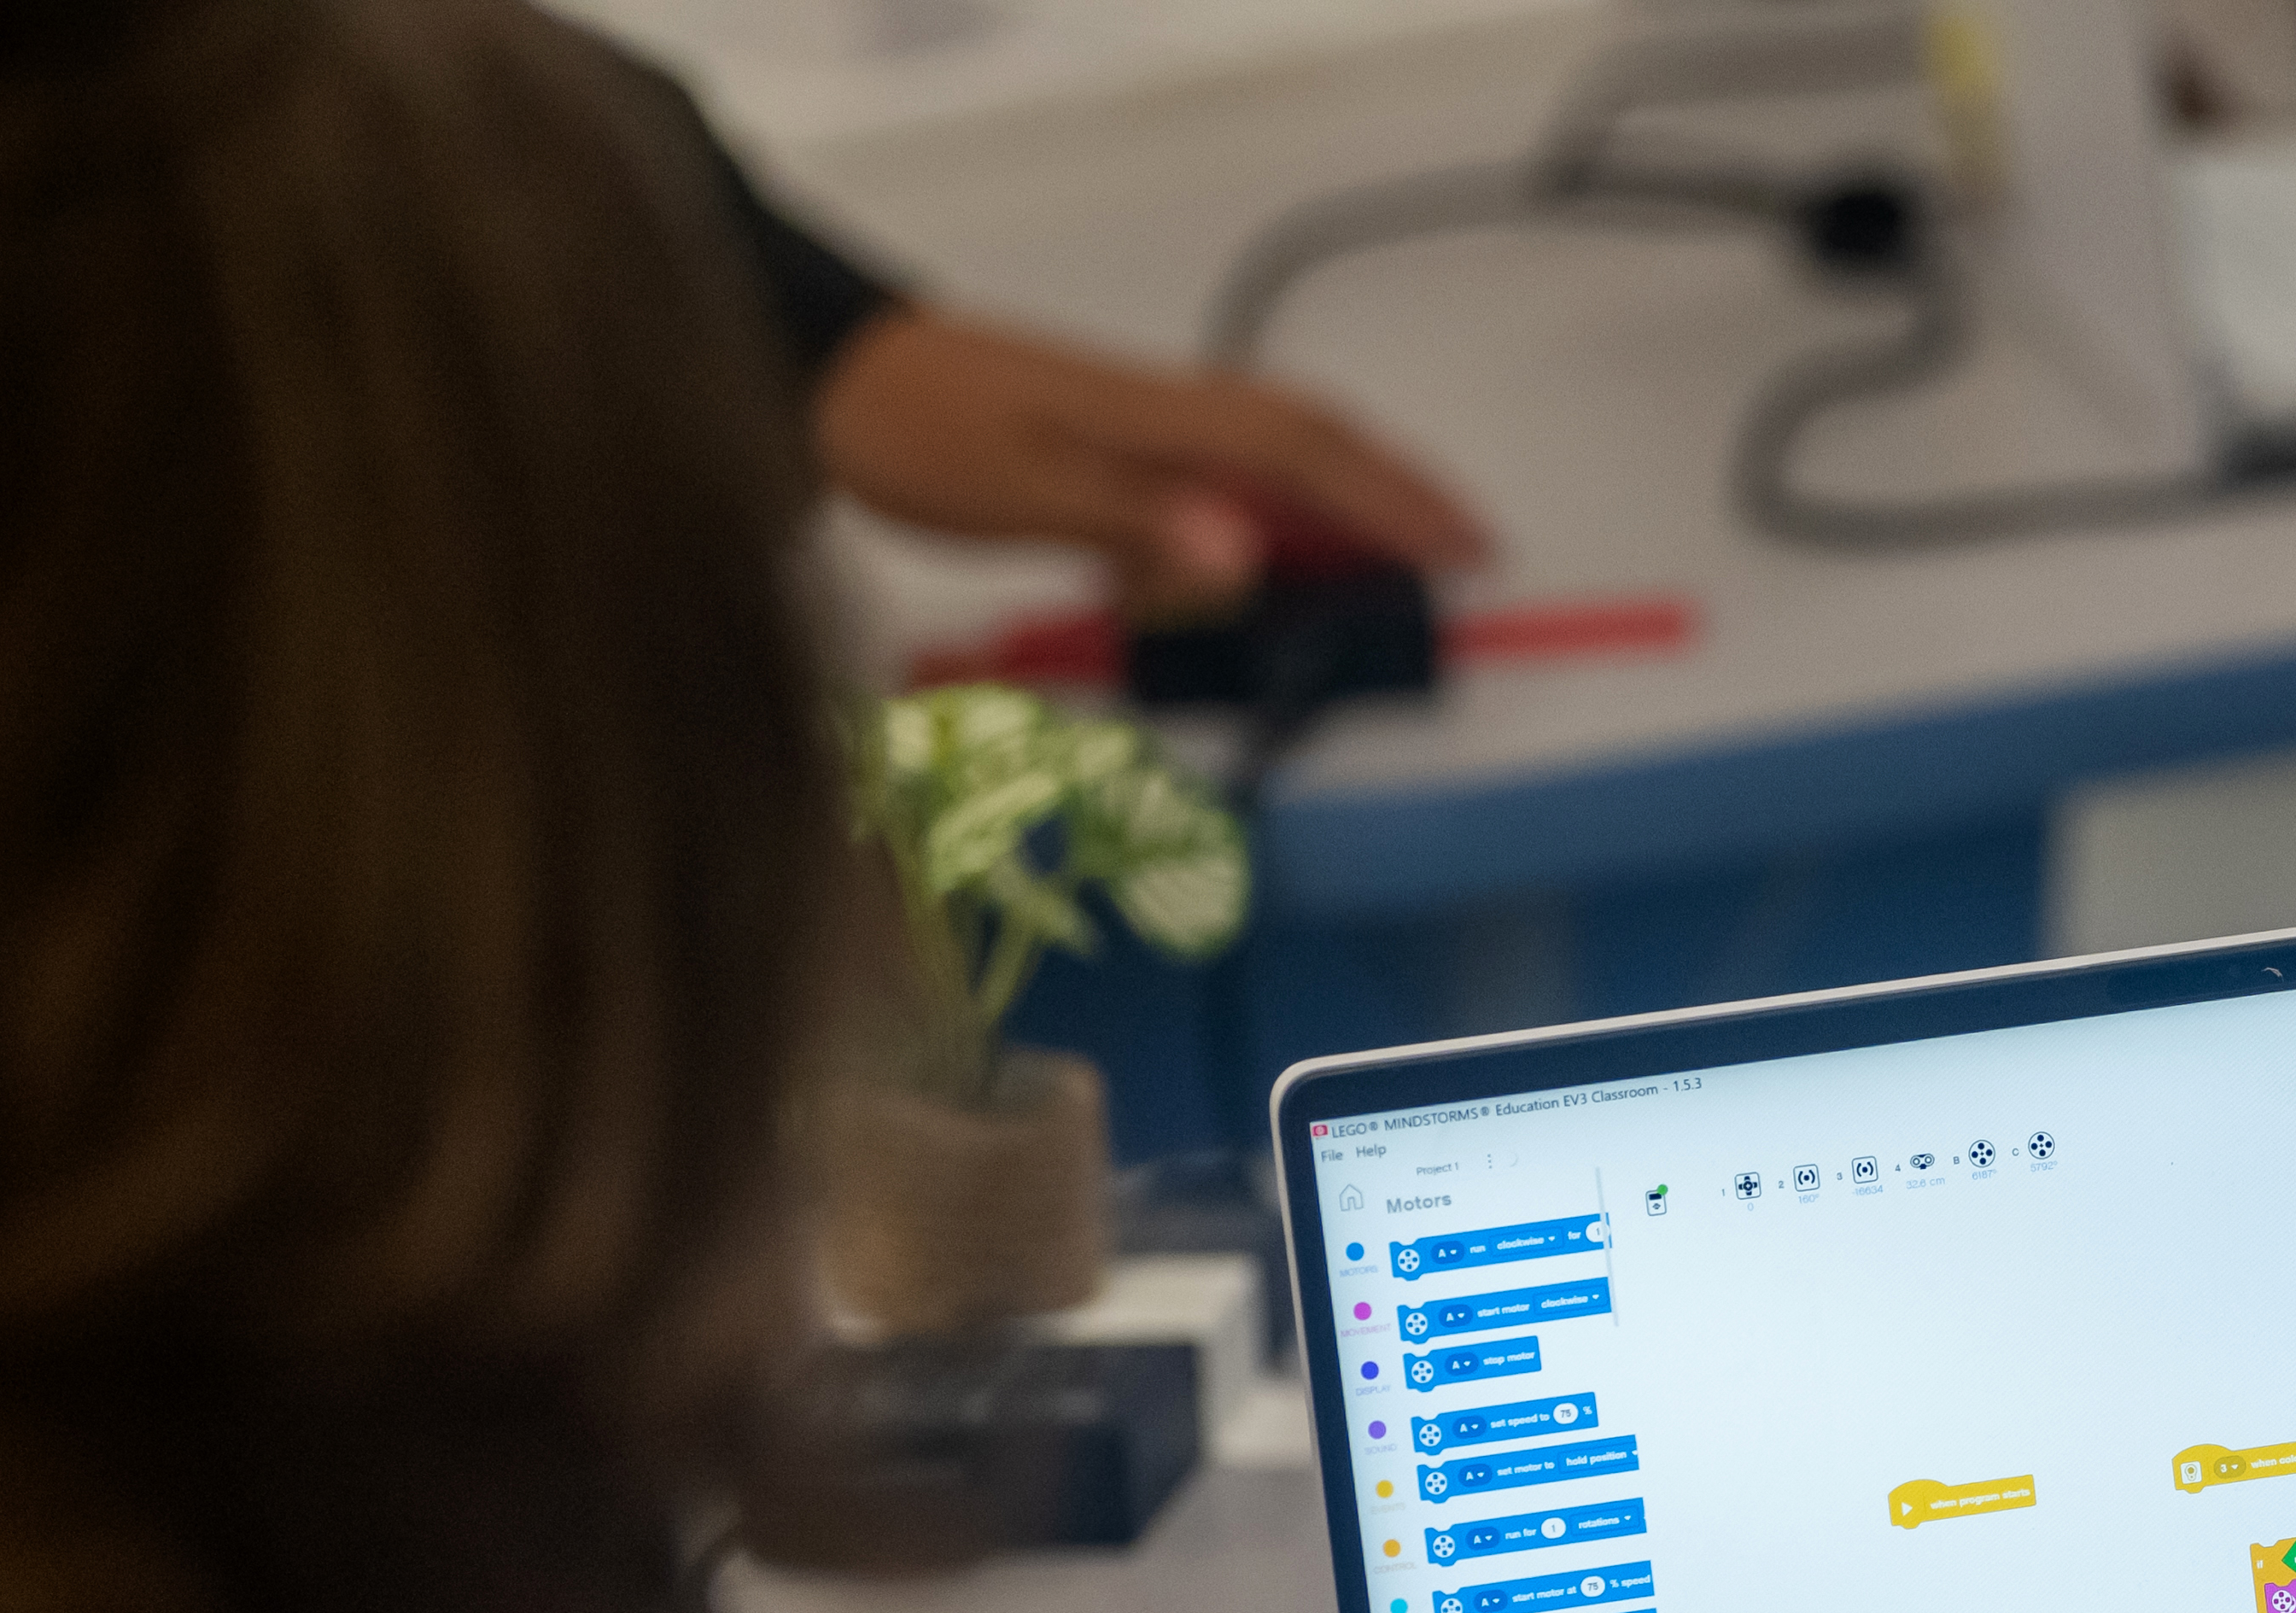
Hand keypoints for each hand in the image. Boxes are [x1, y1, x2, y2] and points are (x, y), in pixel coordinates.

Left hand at [811, 307, 1493, 610]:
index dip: (1395, 503)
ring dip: (1347, 498)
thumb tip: (1248, 558)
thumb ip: (1132, 524)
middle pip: (1314, 441)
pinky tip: (1267, 551)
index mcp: (1160, 421)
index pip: (1309, 457)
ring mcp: (1141, 423)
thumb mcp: (1015, 488)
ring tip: (1400, 552)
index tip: (1468, 549)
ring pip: (1275, 454)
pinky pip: (1225, 473)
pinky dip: (1274, 508)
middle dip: (1399, 491)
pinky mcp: (1111, 442)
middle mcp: (1167, 413)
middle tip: (1470, 546)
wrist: (825, 370)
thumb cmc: (913, 432)